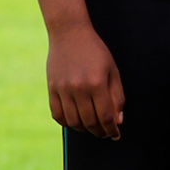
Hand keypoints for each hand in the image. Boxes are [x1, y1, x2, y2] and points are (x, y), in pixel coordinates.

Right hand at [47, 19, 124, 137]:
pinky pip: (57, 114)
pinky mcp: (51, 88)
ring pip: (73, 121)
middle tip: (105, 134)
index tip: (116, 135)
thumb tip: (118, 120)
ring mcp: (63, 89)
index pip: (105, 116)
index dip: (111, 130)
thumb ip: (117, 96)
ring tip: (92, 128)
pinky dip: (66, 122)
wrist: (70, 34)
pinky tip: (75, 121)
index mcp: (97, 84)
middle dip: (99, 132)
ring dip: (84, 129)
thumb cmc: (96, 52)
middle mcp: (79, 89)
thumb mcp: (113, 70)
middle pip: (89, 122)